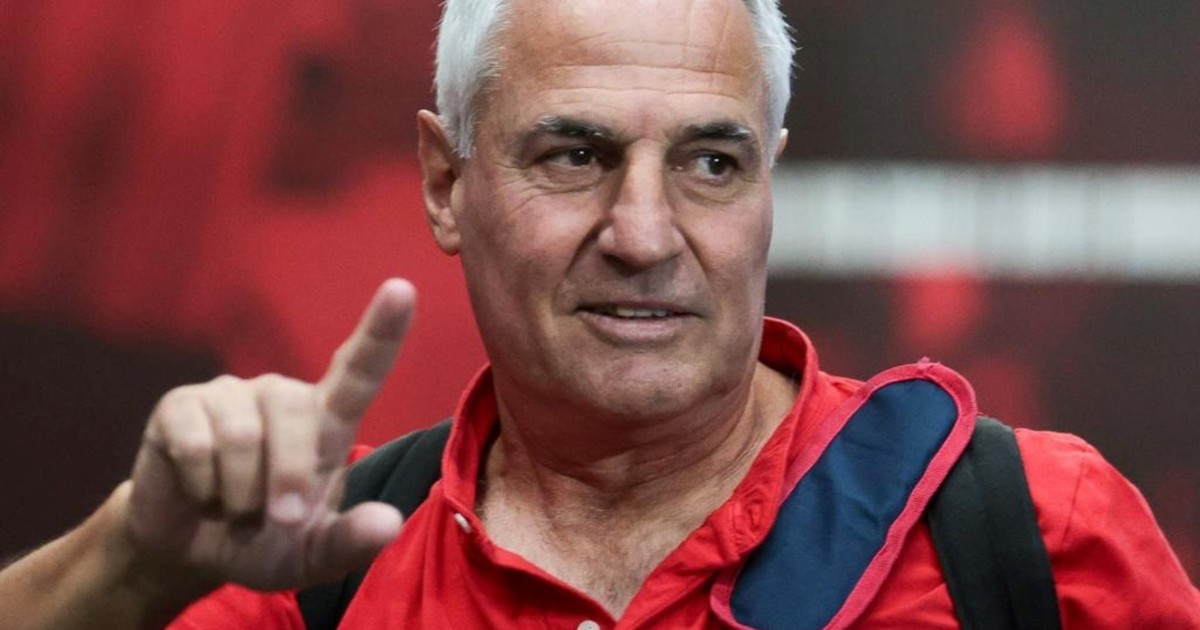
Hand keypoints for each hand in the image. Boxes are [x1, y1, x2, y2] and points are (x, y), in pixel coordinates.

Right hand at [124, 279, 414, 591]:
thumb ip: (351, 542)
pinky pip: (196, 444)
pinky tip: (200, 490)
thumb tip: (387, 523)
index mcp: (327, 422)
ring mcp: (230, 394)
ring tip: (235, 505)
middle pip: (295, 419)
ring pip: (242, 437)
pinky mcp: (180, 405)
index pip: (360, 370)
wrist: (190, 549)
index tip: (403, 288)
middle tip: (278, 519)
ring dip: (239, 492)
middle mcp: (282, 395)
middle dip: (287, 479)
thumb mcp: (314, 556)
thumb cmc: (266, 542)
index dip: (381, 330)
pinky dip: (200, 485)